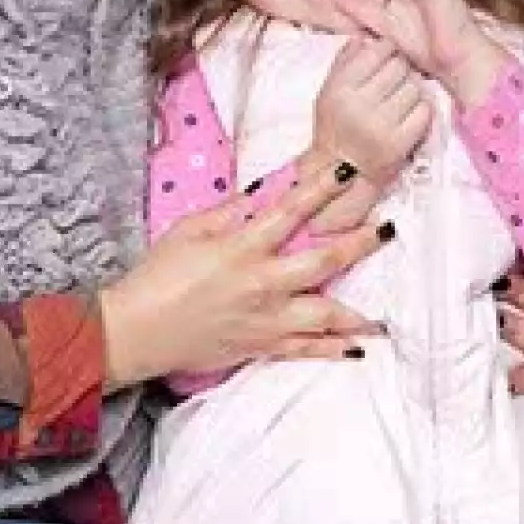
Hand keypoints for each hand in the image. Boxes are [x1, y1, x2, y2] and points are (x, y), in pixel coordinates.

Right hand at [101, 161, 388, 389]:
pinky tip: (357, 348)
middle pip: (324, 260)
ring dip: (358, 311)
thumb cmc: (156, 277)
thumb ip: (227, 212)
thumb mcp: (187, 231)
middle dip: (359, 243)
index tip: (347, 172)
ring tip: (384, 309)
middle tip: (386, 230)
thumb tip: (259, 194)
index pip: (291, 211)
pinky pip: (305, 351)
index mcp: (243, 248)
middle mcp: (262, 283)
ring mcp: (266, 319)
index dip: (321, 189)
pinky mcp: (260, 347)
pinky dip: (332, 350)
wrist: (136, 330)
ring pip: (325, 315)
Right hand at [311, 38, 429, 190]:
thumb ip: (344, 62)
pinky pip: (424, 111)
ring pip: (414, 87)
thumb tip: (364, 37)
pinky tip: (409, 115)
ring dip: (411, 90)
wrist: (340, 172)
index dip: (387, 50)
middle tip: (396, 80)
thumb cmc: (334, 127)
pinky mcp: (400, 143)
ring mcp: (382, 126)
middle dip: (400, 70)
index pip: (377, 52)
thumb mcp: (328, 92)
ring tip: (401, 99)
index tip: (387, 58)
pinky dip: (421, 110)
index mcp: (340, 89)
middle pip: (399, 67)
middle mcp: (360, 105)